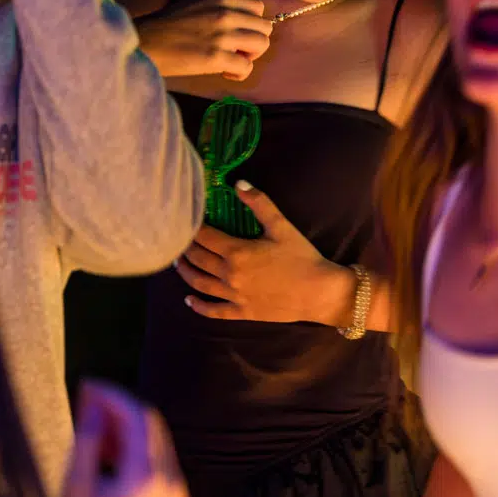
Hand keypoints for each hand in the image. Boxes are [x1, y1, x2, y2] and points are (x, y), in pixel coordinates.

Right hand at [61, 380, 188, 496]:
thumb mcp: (76, 488)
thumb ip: (88, 441)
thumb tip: (95, 406)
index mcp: (148, 476)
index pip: (137, 417)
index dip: (111, 396)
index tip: (86, 386)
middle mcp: (171, 482)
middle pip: (151, 426)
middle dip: (120, 409)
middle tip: (87, 401)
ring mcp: (176, 496)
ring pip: (155, 444)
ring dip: (127, 429)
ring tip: (93, 424)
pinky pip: (158, 464)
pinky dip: (135, 451)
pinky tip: (107, 452)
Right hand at [135, 0, 271, 79]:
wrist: (144, 42)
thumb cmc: (166, 27)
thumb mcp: (197, 5)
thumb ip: (221, 10)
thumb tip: (243, 25)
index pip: (258, 7)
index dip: (252, 24)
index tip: (238, 34)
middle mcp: (225, 13)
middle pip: (265, 27)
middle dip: (254, 42)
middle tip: (236, 51)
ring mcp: (222, 34)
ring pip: (261, 44)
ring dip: (250, 57)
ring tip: (230, 61)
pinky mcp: (215, 57)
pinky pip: (247, 67)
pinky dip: (239, 73)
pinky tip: (224, 72)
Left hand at [176, 180, 354, 325]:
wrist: (319, 293)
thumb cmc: (301, 257)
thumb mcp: (281, 226)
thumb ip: (259, 203)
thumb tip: (238, 183)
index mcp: (237, 252)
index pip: (204, 237)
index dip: (193, 228)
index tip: (186, 221)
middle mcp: (230, 275)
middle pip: (198, 259)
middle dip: (185, 249)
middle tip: (178, 240)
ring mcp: (234, 296)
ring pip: (200, 284)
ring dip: (186, 273)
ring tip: (178, 264)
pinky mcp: (242, 312)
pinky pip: (215, 311)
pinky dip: (199, 307)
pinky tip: (189, 301)